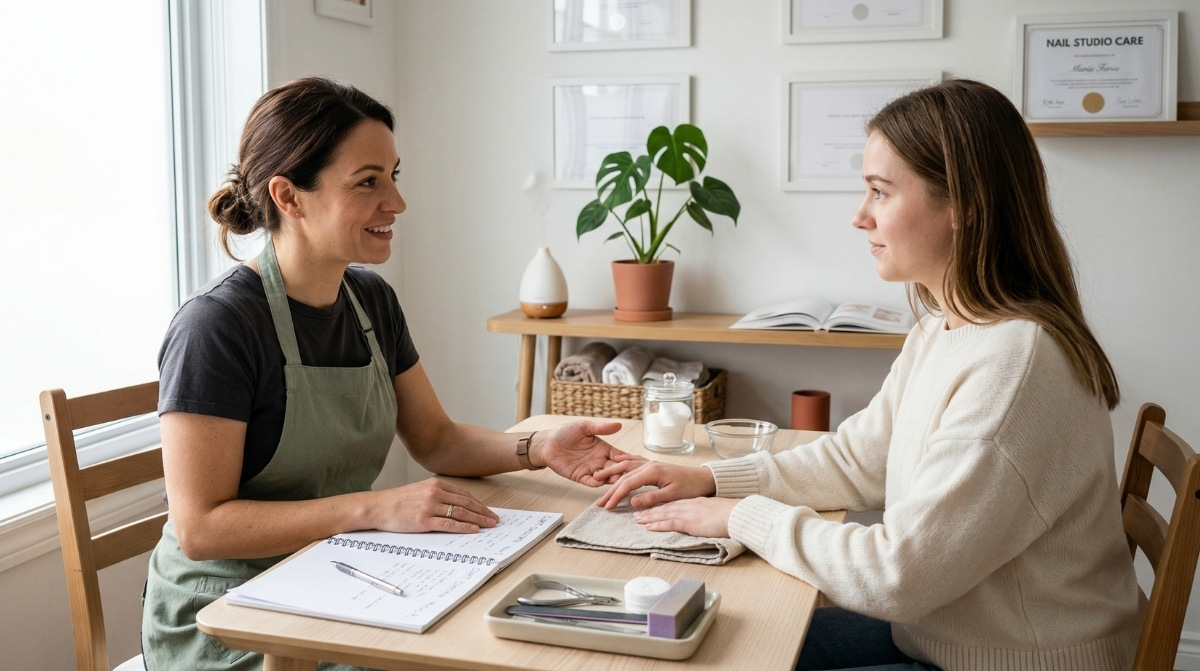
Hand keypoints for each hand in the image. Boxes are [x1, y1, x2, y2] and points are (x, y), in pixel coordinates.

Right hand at [369, 478, 498, 532]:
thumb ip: (438, 494)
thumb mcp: (420, 490)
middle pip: (466, 503)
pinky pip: (449, 524)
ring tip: (489, 526)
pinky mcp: (423, 520)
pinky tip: (473, 530)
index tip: (488, 511)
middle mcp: (435, 493)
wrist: (378, 507)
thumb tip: (457, 504)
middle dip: (483, 512)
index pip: (464, 494)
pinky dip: (463, 527)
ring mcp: (429, 506)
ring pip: (461, 513)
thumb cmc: (398, 501)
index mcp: (435, 484)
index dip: (479, 504)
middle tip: (495, 520)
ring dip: (478, 520)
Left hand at [537, 420, 647, 485]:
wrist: (547, 443)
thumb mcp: (584, 427)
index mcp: (604, 449)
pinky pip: (590, 482)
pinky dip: (596, 484)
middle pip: (616, 469)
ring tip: (618, 480)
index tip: (639, 463)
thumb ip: (601, 428)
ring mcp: (591, 470)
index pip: (620, 456)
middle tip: (631, 476)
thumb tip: (619, 424)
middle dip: (623, 473)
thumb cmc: (565, 433)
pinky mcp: (580, 477)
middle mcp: (599, 461)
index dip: (628, 459)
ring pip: (605, 478)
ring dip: (611, 480)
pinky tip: (600, 483)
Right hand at [595, 461, 715, 509]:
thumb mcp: (672, 495)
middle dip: (610, 489)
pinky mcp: (654, 465)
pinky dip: (623, 462)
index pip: (628, 484)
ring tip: (598, 479)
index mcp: (652, 472)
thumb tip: (632, 501)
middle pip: (623, 476)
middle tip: (599, 502)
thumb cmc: (691, 487)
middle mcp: (649, 465)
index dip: (616, 496)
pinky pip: (634, 461)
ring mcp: (651, 463)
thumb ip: (651, 498)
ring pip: (626, 467)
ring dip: (612, 474)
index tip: (607, 506)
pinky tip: (616, 461)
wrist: (704, 478)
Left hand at [633, 497, 736, 537]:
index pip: (672, 504)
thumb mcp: (713, 509)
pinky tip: (648, 527)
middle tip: (636, 514)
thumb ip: (704, 511)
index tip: (649, 509)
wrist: (737, 513)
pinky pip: (670, 523)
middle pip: (664, 508)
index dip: (658, 506)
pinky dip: (657, 525)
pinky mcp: (689, 522)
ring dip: (648, 517)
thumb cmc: (729, 513)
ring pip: (663, 514)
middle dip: (649, 511)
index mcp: (693, 502)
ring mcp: (687, 513)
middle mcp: (687, 506)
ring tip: (637, 520)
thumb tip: (701, 516)